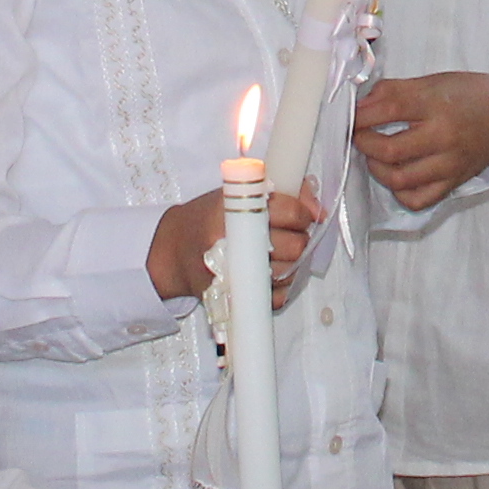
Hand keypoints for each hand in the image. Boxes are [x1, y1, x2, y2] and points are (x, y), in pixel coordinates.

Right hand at [142, 182, 321, 305]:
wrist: (173, 253)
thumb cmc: (206, 219)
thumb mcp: (235, 193)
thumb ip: (279, 190)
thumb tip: (316, 206)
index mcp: (231, 210)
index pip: (286, 211)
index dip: (302, 212)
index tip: (303, 213)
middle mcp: (231, 242)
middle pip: (293, 246)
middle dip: (300, 238)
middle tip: (292, 233)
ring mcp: (233, 274)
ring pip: (289, 272)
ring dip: (293, 262)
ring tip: (278, 252)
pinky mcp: (236, 298)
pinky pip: (277, 297)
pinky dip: (282, 286)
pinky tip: (270, 273)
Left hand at [352, 68, 488, 210]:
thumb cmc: (465, 94)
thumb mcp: (432, 81)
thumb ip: (394, 91)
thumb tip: (360, 106)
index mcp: (437, 103)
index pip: (388, 109)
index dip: (360, 115)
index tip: (349, 116)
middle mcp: (444, 135)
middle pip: (390, 150)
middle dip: (363, 143)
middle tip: (359, 136)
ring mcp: (449, 163)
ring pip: (400, 178)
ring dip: (377, 168)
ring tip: (375, 156)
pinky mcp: (453, 182)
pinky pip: (418, 199)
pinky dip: (400, 191)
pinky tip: (397, 176)